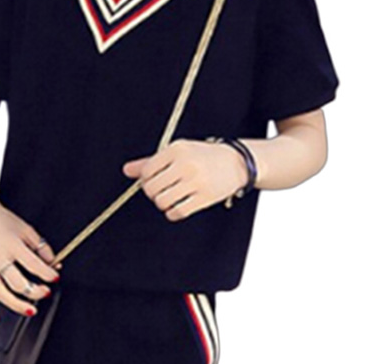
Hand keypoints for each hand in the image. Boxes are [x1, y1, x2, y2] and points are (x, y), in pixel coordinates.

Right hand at [0, 186, 60, 324]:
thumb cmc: (1, 220)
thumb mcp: (26, 229)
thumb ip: (42, 247)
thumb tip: (54, 263)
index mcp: (12, 245)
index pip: (34, 265)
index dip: (48, 274)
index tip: (55, 277)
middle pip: (18, 283)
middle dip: (36, 291)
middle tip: (45, 292)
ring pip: (0, 293)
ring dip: (17, 305)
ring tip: (30, 310)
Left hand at [121, 139, 247, 220]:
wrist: (237, 162)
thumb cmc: (203, 157)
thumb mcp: (178, 152)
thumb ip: (151, 161)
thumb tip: (126, 170)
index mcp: (177, 149)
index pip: (147, 171)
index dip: (146, 180)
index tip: (154, 180)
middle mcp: (186, 164)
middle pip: (152, 188)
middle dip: (153, 193)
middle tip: (162, 191)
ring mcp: (196, 182)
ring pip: (162, 202)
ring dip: (163, 204)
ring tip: (170, 199)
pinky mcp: (205, 198)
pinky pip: (177, 212)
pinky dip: (173, 213)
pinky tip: (178, 207)